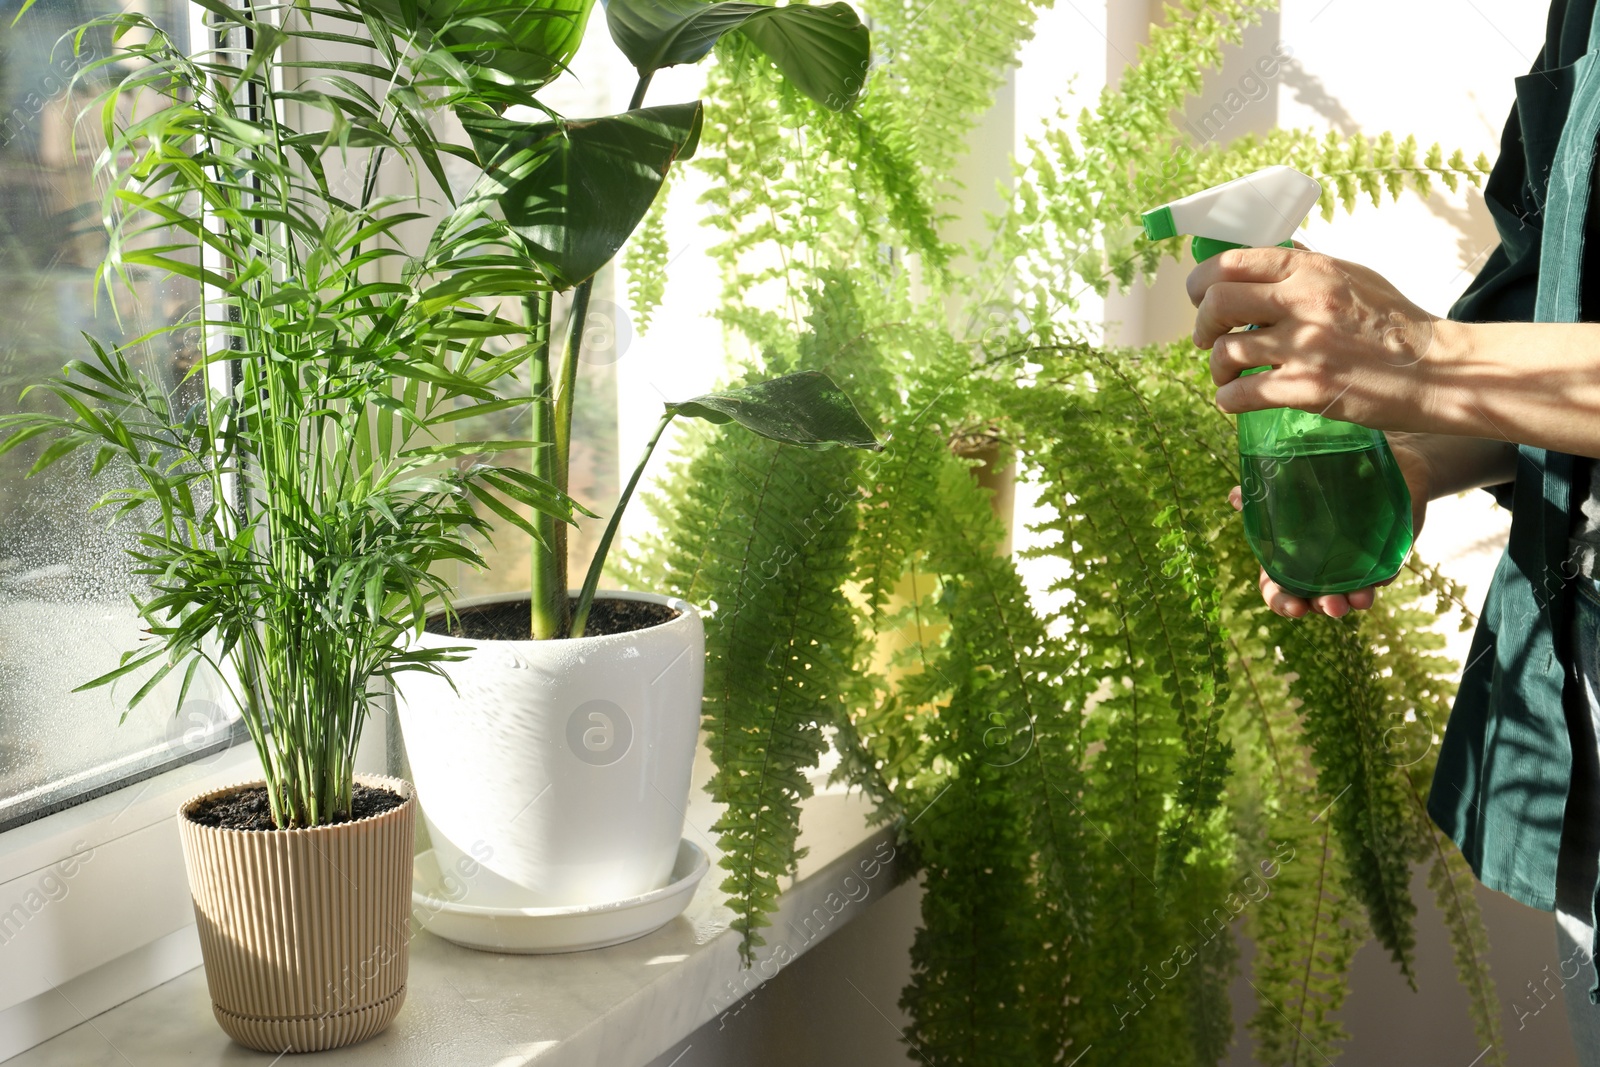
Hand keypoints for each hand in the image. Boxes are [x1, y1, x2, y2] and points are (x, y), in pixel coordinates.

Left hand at [1187, 247, 1452, 432]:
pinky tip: (1235, 401)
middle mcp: (1303, 301)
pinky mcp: (1306, 388)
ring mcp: (1304, 346)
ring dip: (1216, 367)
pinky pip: (1240, 393)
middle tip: (1208, 340)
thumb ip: (1309, 266)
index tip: (1200, 299)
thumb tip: (1272, 252)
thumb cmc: (1397, 324)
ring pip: (1224, 351)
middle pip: (1217, 303)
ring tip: (1227, 376)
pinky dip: (1228, 400)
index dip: (1202, 282)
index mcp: (1311, 269)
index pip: (1231, 262)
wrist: (1440, 371)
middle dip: (1202, 325)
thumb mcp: (1355, 276)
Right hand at [1230, 432, 1432, 617]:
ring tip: (1360, 600)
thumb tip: (1234, 497)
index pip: (1280, 589)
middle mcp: (1319, 566)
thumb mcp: (1287, 480)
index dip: (1283, 602)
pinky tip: (1382, 578)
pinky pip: (1382, 574)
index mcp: (1289, 557)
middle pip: (1315, 599)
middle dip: (1322, 607)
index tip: (1294, 609)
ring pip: (1350, 594)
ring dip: (1354, 601)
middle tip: (1332, 606)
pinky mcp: (1383, 555)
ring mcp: (1351, 564)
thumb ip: (1260, 492)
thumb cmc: (1321, 474)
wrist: (1375, 455)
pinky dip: (1382, 579)